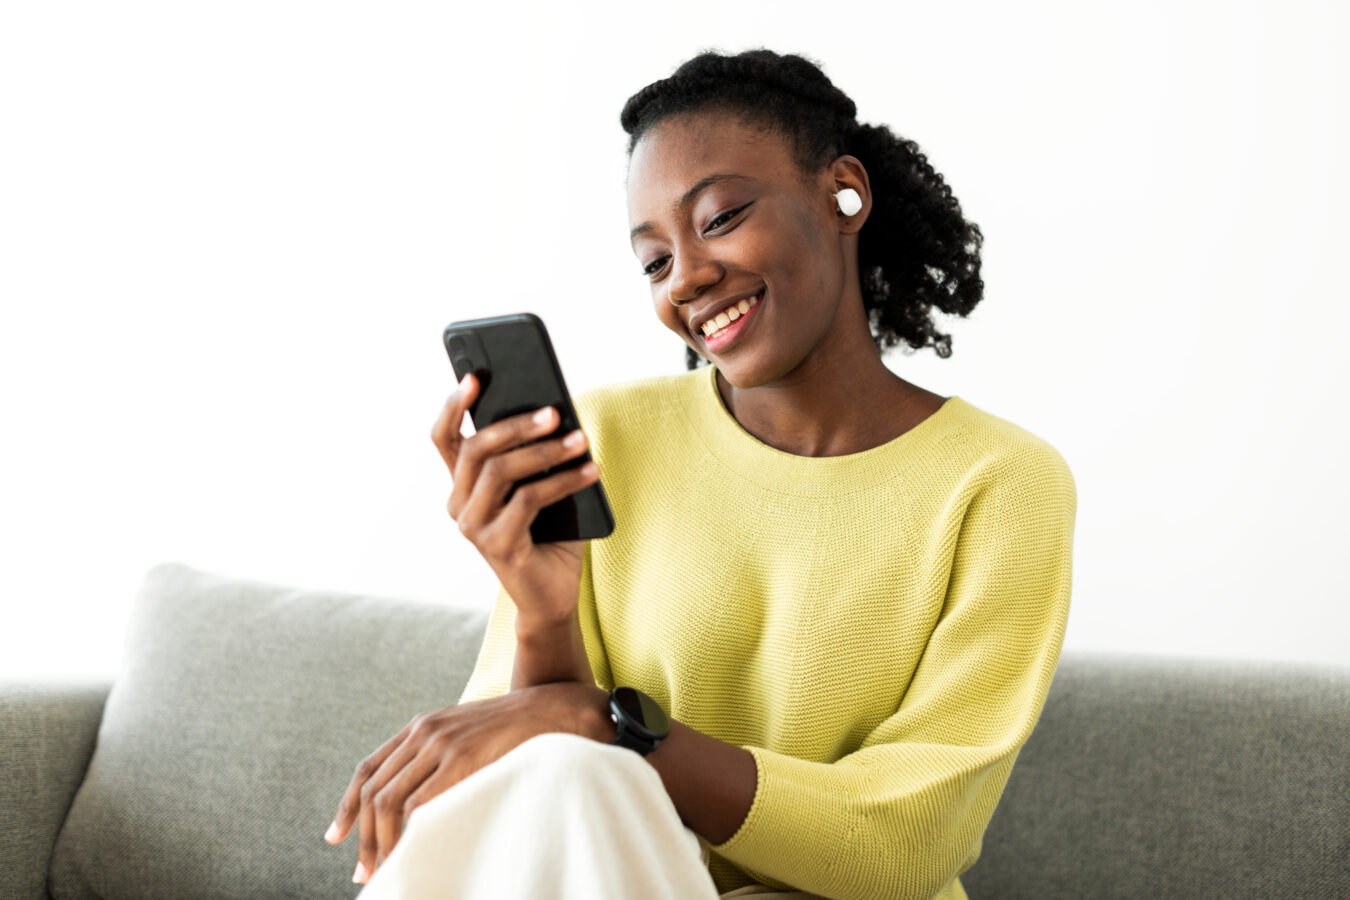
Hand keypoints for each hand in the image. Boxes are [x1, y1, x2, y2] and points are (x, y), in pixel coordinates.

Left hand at [324, 680, 610, 883]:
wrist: (552, 709)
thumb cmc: (516, 732)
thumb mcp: (467, 736)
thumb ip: (441, 758)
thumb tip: (422, 801)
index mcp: (421, 725)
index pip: (368, 769)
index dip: (348, 806)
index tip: (336, 837)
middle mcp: (423, 731)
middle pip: (374, 790)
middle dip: (364, 837)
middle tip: (365, 872)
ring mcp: (440, 743)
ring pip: (390, 801)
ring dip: (381, 842)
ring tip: (386, 870)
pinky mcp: (460, 758)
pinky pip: (420, 803)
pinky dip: (408, 833)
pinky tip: (410, 851)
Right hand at [431, 372, 600, 624]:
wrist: (553, 595)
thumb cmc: (548, 534)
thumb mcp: (540, 487)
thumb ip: (535, 457)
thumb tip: (555, 412)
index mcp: (463, 484)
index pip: (445, 438)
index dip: (454, 406)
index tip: (475, 377)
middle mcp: (459, 504)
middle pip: (476, 449)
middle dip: (516, 425)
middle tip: (554, 412)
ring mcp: (474, 527)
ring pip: (501, 472)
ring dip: (546, 452)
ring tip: (581, 440)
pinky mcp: (497, 546)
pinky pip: (528, 500)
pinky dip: (564, 481)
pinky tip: (591, 471)